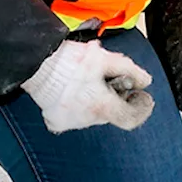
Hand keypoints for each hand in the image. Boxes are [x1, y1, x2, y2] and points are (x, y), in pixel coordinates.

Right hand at [21, 40, 154, 132]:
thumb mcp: (105, 59)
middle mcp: (86, 119)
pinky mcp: (56, 121)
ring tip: (89, 81)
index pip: (131, 118)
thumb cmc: (69, 60)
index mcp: (100, 105)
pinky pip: (75, 116)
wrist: (37, 62)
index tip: (142, 96)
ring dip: (97, 100)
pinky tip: (74, 90)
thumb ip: (129, 70)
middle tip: (111, 80)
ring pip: (94, 114)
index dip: (141, 108)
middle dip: (116, 98)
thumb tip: (145, 81)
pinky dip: (79, 105)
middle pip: (111, 113)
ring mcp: (70, 122)